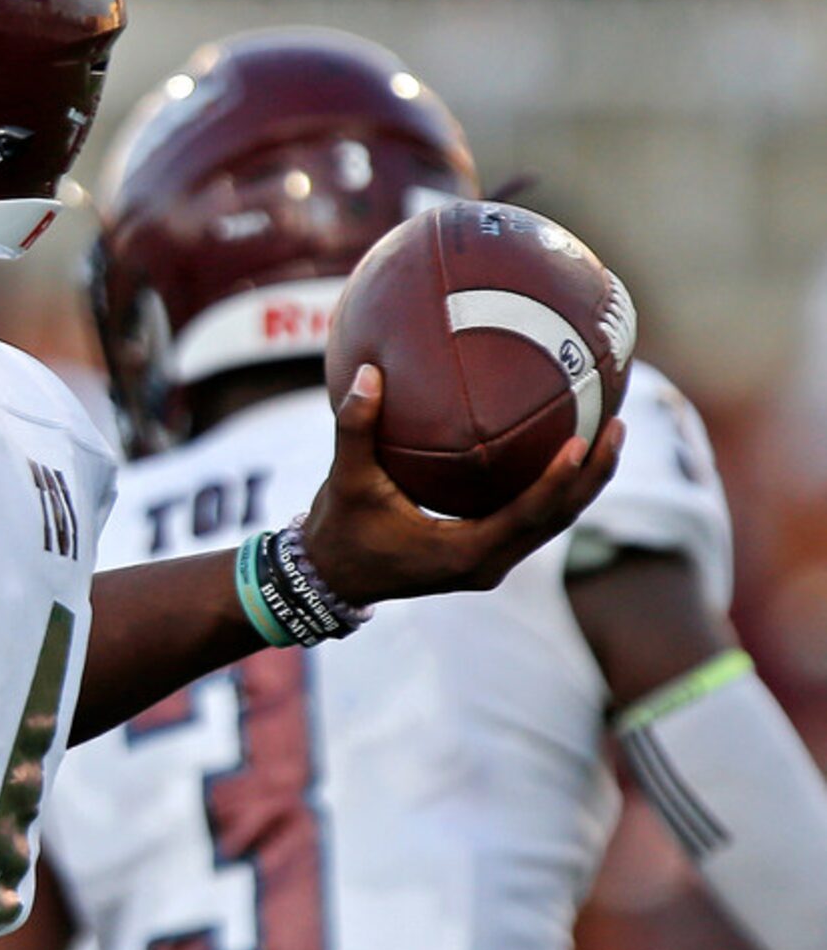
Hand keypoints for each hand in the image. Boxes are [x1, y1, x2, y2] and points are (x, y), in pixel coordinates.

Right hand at [302, 365, 624, 605]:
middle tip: (616, 425)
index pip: (526, 515)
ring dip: (584, 483)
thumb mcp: (346, 480)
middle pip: (558, 519)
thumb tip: (366, 373)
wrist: (332, 576)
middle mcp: (486, 564)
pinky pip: (536, 521)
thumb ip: (356, 428)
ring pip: (554, 522)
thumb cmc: (340, 530)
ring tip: (609, 433)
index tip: (581, 440)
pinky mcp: (488, 555)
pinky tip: (570, 451)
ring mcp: (490, 563)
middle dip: (592, 476)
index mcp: (461, 554)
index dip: (558, 480)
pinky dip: (558, 489)